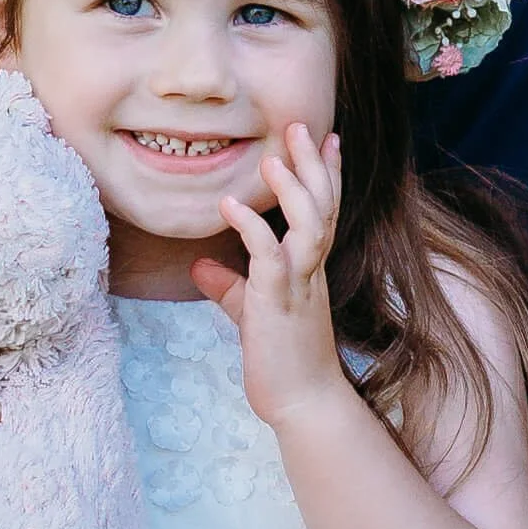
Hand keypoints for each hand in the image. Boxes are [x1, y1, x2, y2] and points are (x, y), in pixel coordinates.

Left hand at [191, 122, 349, 432]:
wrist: (303, 404)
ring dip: (292, 189)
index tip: (326, 137)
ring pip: (310, 226)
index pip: (324, 211)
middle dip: (314, 164)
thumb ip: (230, 286)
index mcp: (310, 269)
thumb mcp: (251, 314)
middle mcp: (311, 271)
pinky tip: (227, 204)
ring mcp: (298, 287)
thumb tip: (200, 267)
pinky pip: (270, 259)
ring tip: (270, 158)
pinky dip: (251, 229)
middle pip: (323, 206)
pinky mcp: (278, 306)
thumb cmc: (281, 361)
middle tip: (302, 124)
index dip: (326, 173)